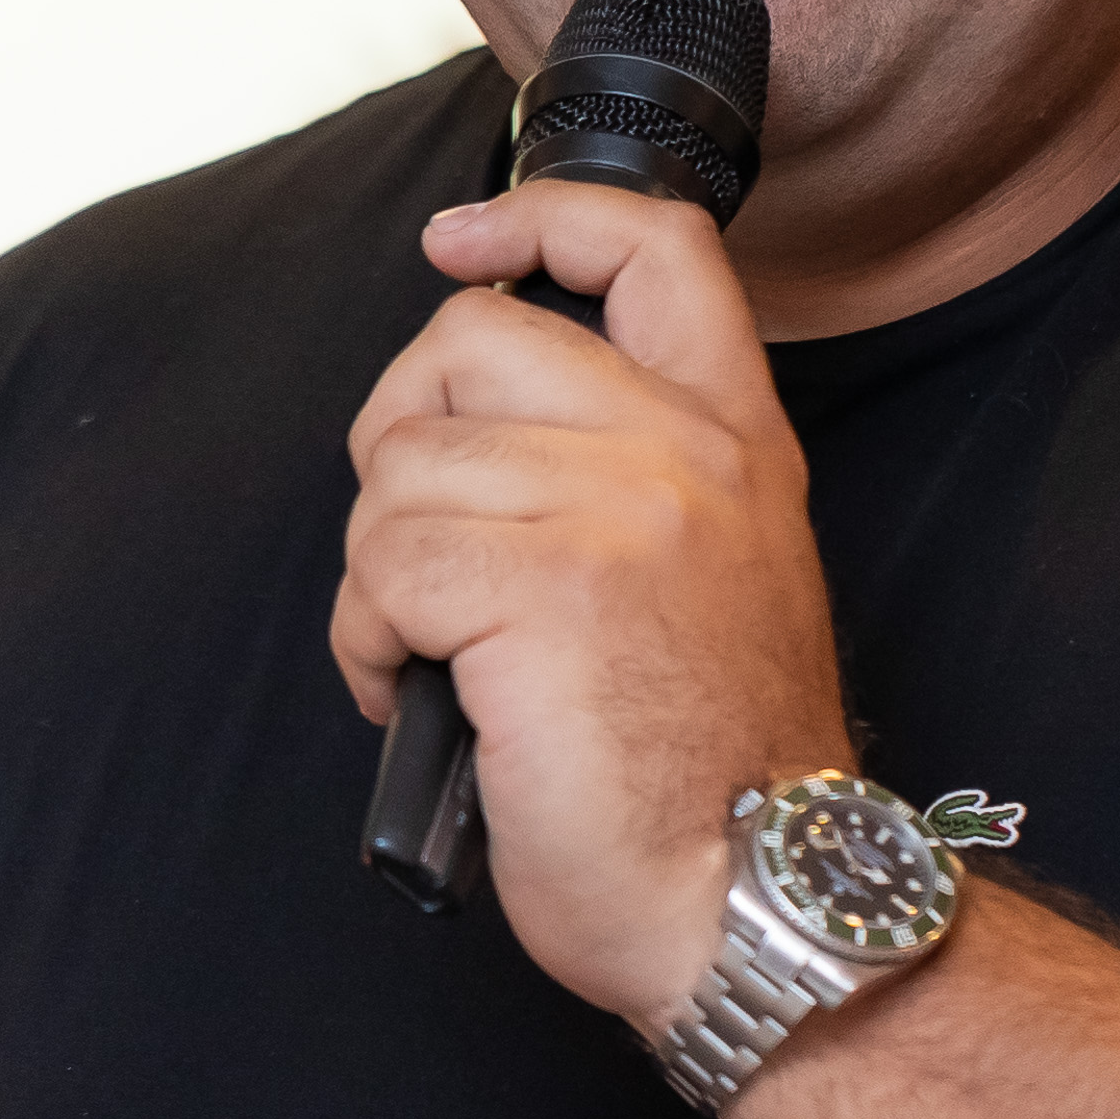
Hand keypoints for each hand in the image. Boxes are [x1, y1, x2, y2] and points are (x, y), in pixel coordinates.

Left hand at [333, 180, 856, 1022]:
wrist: (754, 902)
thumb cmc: (714, 772)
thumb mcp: (721, 576)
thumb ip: (638, 474)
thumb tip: (478, 426)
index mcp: (738, 439)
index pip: (655, 246)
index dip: (542, 216)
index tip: (463, 242)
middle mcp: (685, 453)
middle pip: (468, 343)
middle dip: (403, 440)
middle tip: (429, 546)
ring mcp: (617, 513)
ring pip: (403, 466)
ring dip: (380, 570)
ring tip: (435, 653)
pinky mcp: (536, 593)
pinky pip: (383, 564)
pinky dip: (366, 641)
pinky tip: (417, 697)